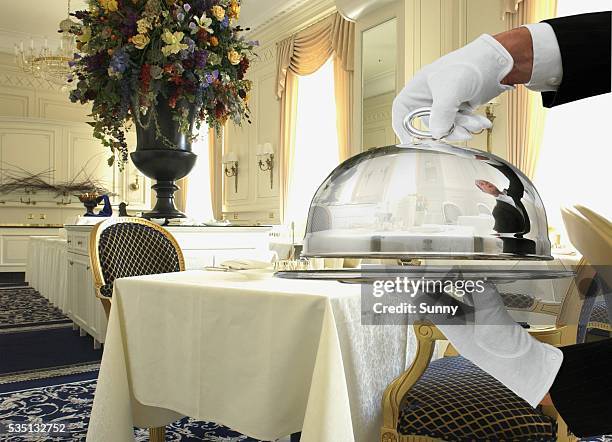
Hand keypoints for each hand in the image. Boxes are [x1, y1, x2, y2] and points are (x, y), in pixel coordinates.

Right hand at [392, 34, 514, 141]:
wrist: (499, 62)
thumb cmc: (471, 64)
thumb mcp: (450, 89)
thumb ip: (441, 115)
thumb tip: (437, 134)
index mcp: (419, 87)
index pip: (402, 109)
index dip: (402, 126)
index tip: (409, 141)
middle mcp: (430, 95)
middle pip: (429, 123)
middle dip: (446, 130)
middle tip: (460, 132)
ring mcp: (446, 102)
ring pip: (447, 125)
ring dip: (463, 127)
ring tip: (476, 123)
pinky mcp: (460, 106)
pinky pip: (460, 123)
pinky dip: (471, 124)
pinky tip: (481, 121)